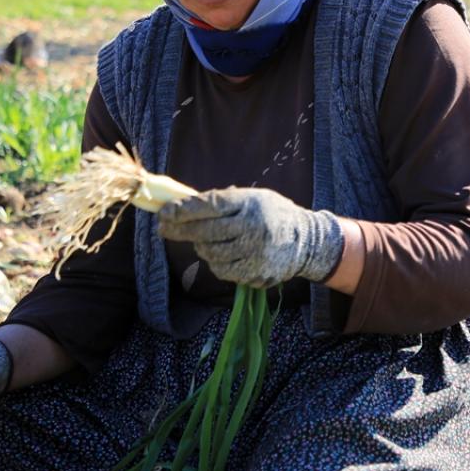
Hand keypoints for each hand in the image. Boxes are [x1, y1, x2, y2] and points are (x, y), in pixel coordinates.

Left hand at [158, 187, 343, 287]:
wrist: (306, 241)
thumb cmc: (272, 214)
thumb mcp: (252, 198)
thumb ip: (223, 201)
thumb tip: (183, 205)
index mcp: (250, 204)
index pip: (210, 205)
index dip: (184, 209)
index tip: (165, 212)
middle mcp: (253, 227)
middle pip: (205, 231)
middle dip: (179, 230)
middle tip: (163, 228)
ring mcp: (255, 252)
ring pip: (211, 253)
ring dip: (201, 246)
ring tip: (202, 240)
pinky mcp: (256, 272)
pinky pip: (222, 270)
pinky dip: (216, 263)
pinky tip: (220, 255)